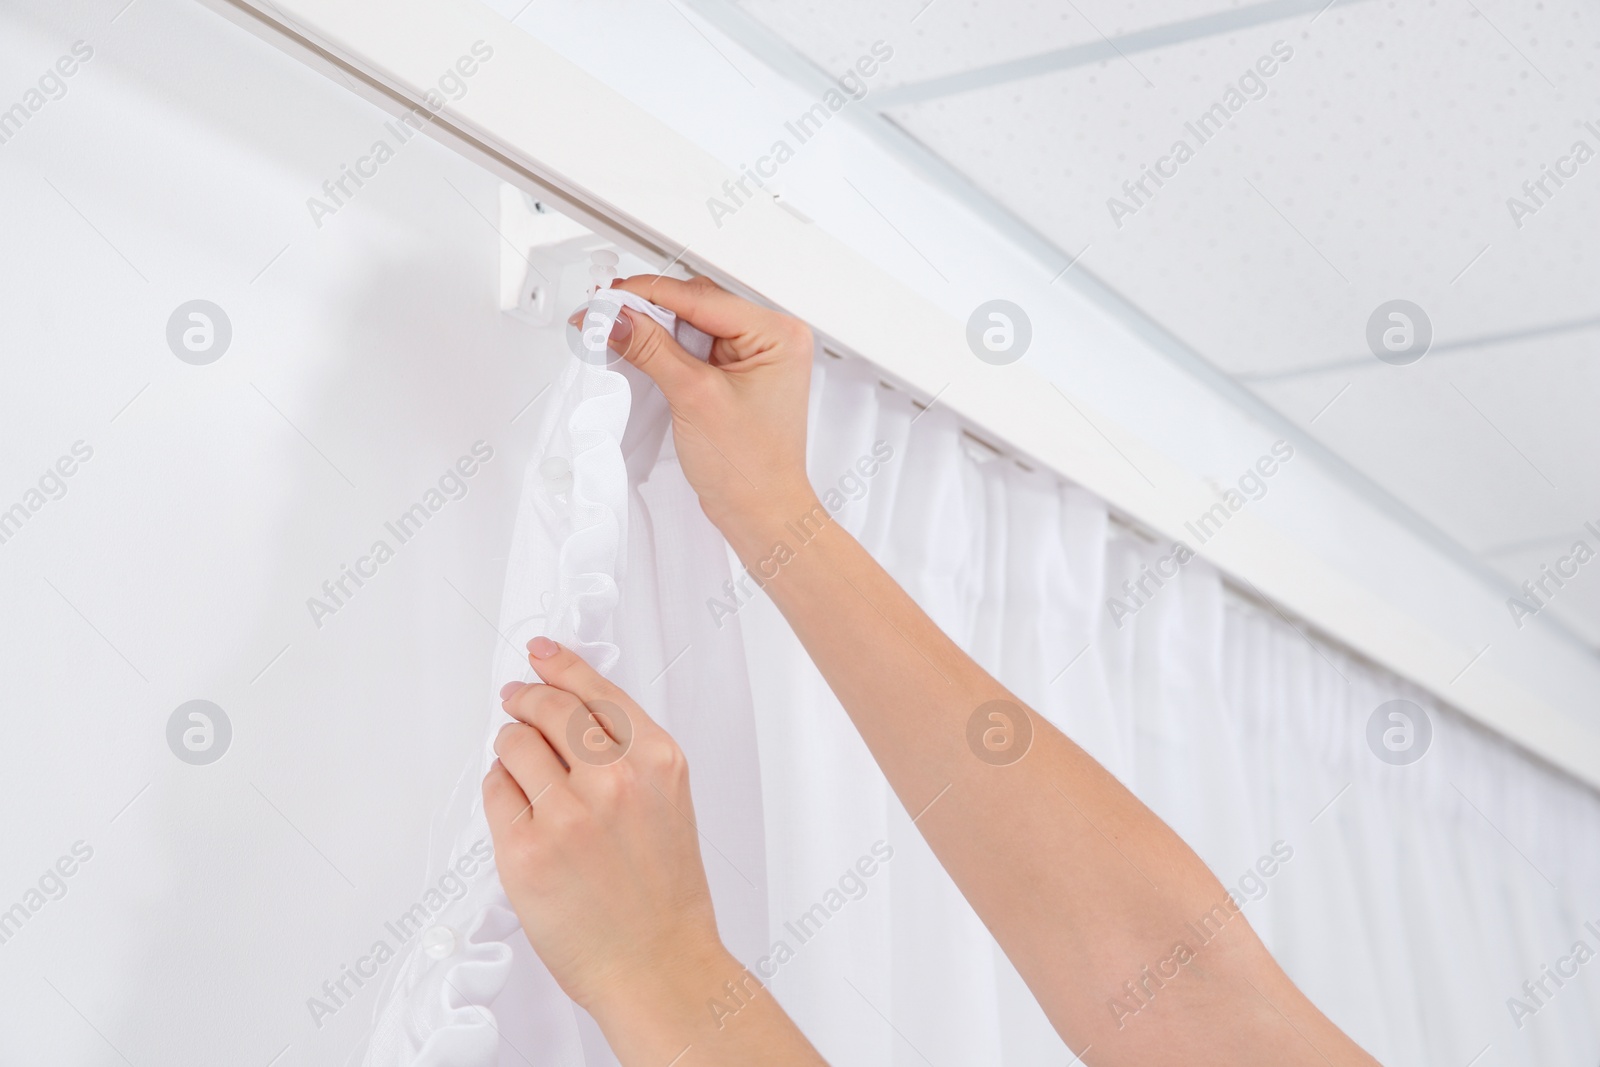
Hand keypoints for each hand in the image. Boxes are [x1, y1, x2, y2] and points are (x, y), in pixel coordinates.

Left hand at [484, 637, 729, 1021]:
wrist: (658, 965)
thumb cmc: (664, 895)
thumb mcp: (670, 803)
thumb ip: (630, 756)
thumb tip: (572, 716)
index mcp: (658, 761)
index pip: (598, 690)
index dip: (562, 664)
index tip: (541, 652)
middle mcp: (616, 779)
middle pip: (551, 708)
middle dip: (525, 697)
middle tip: (514, 697)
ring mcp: (569, 813)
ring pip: (516, 743)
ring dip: (509, 742)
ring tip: (514, 755)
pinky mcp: (526, 848)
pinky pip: (496, 790)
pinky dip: (499, 787)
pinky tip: (513, 800)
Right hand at [580, 275, 817, 535]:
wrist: (762, 513)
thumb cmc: (752, 469)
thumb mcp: (694, 398)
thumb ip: (652, 349)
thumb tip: (616, 318)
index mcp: (779, 335)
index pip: (702, 297)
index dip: (650, 294)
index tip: (609, 299)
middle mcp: (773, 340)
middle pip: (698, 303)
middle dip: (649, 309)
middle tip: (605, 316)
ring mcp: (756, 358)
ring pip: (693, 324)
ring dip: (655, 329)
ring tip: (617, 334)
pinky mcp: (738, 375)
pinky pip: (697, 348)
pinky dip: (667, 349)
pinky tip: (642, 350)